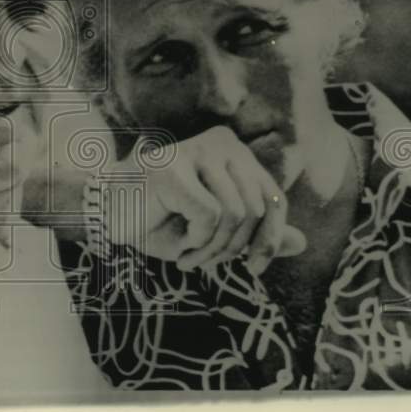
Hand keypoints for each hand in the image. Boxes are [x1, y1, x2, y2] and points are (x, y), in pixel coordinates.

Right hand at [103, 126, 306, 274]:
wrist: (108, 216)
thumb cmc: (159, 221)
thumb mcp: (215, 232)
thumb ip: (256, 234)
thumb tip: (303, 244)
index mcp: (235, 152)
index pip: (273, 198)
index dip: (271, 238)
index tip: (254, 268)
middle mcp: (221, 143)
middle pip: (256, 209)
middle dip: (234, 248)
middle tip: (204, 262)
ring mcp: (196, 151)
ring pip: (234, 215)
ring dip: (213, 249)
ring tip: (190, 257)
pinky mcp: (173, 168)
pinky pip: (209, 215)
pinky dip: (197, 241)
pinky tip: (179, 247)